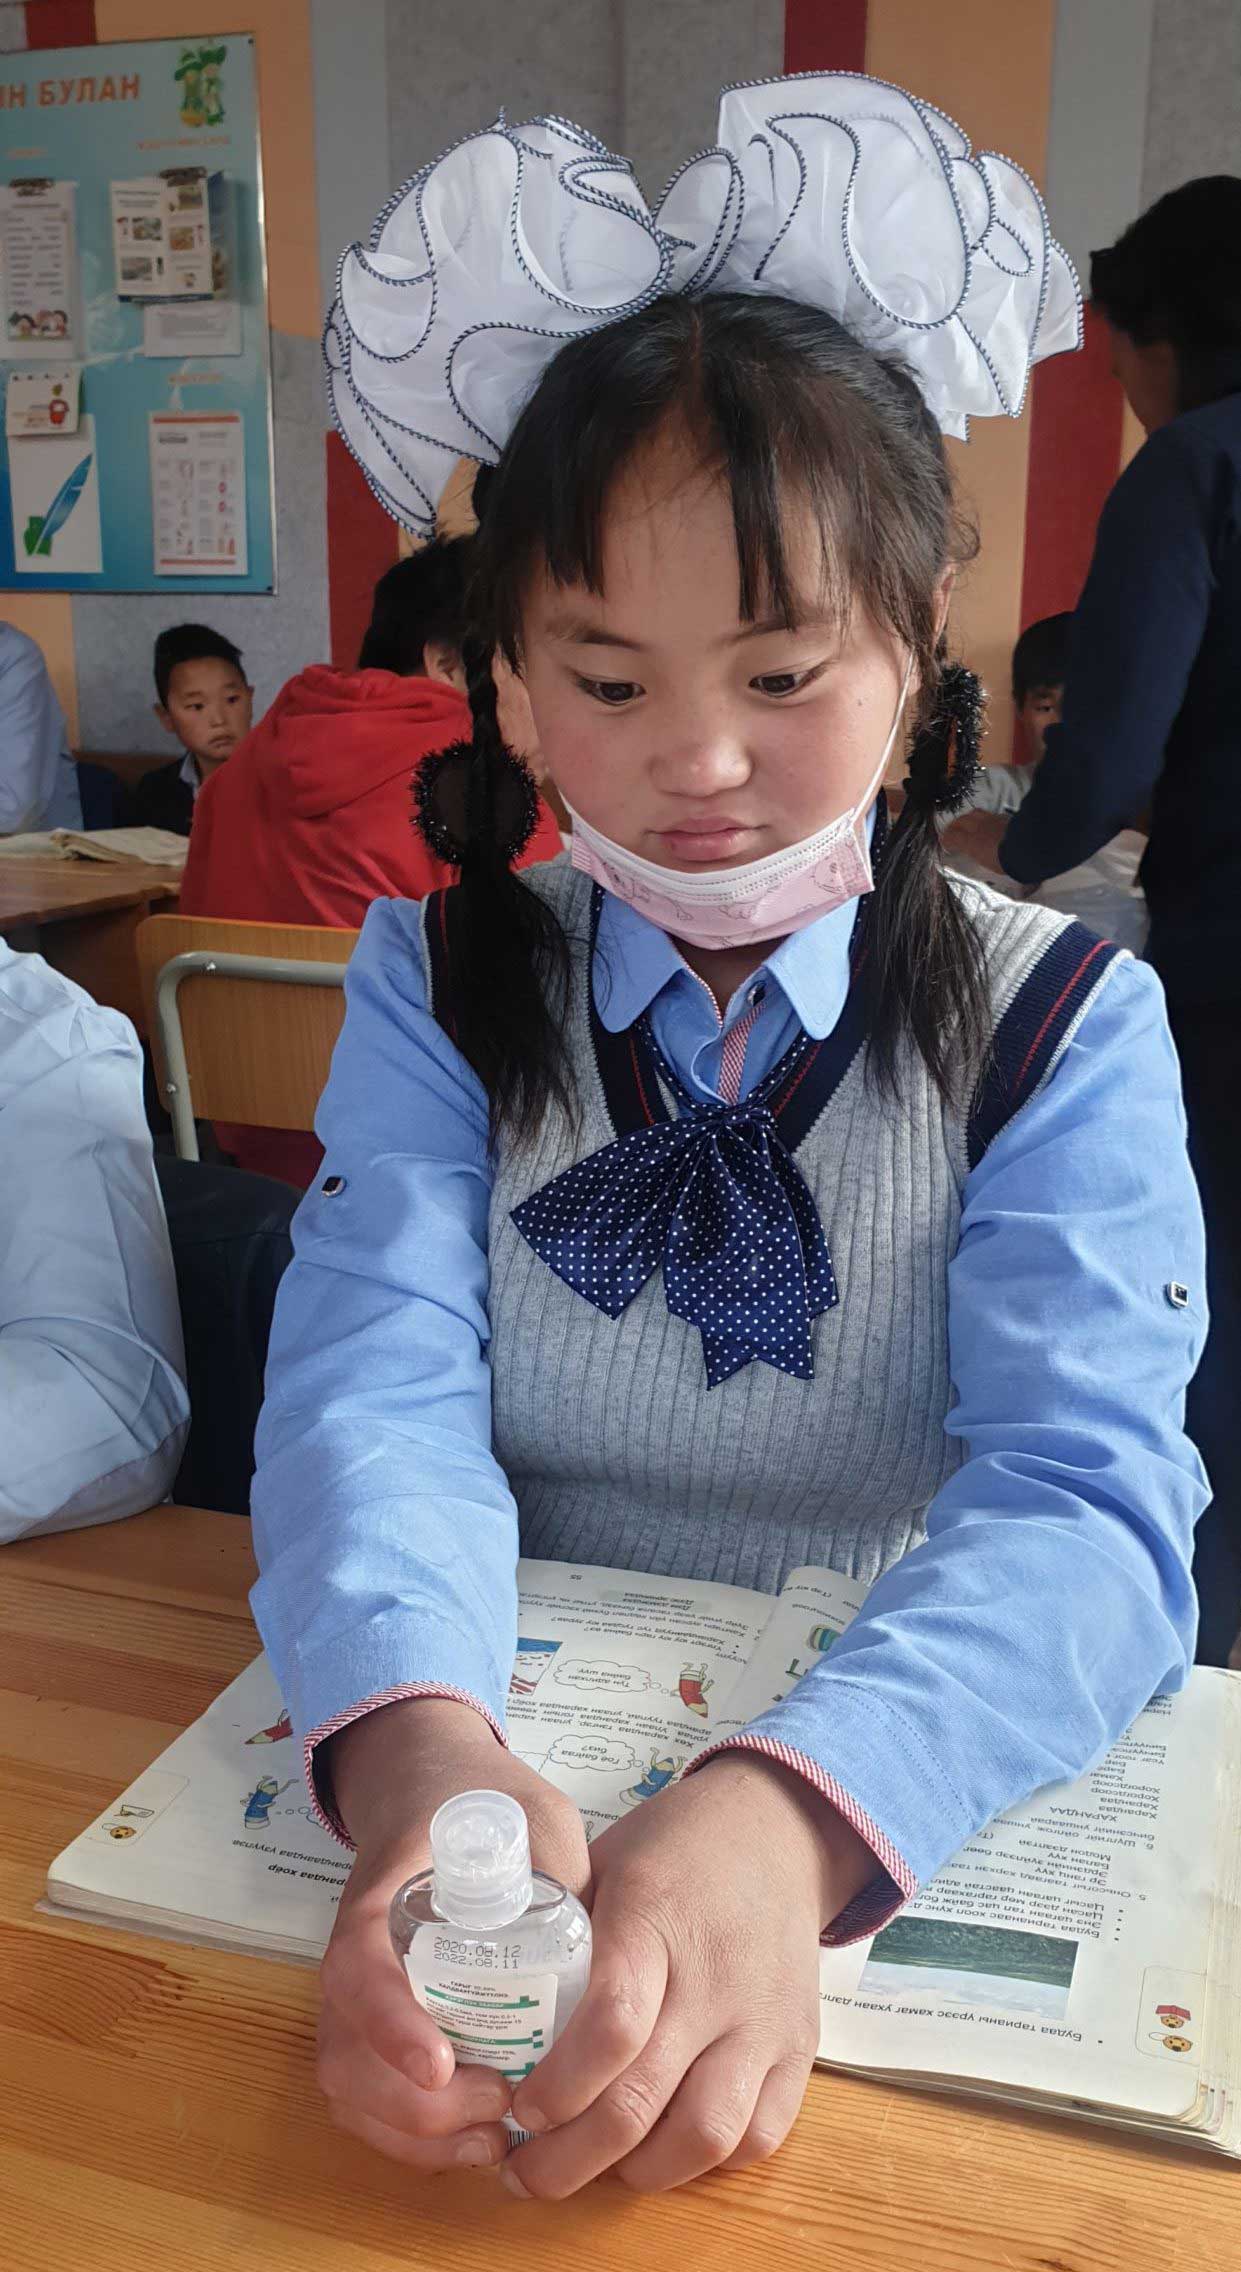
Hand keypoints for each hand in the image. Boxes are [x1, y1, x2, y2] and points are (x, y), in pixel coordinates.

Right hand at [316, 1697, 589, 2173]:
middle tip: (502, 2104)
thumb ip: (567, 1874)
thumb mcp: (533, 1815)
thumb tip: (614, 1959)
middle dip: (419, 2108)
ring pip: (351, 2092)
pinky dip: (413, 2141)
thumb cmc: (482, 1802)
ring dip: (417, 2136)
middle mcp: (355, 1958)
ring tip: (495, 2138)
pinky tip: (478, 2139)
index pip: (357, 1969)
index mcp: (383, 1899)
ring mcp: (356, 1999)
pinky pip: (367, 2104)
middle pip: (347, 2057)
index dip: (389, 2024)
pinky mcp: (371, 2029)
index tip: (442, 2064)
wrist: (428, 1784)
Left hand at [504, 1752, 874, 2196]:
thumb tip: (493, 2018)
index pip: (611, 2024)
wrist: (775, 1830)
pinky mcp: (800, 2049)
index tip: (519, 2108)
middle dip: (572, 2159)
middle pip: (645, 2100)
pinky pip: (759, 2137)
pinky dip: (706, 2163)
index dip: (559, 2087)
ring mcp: (764, 2020)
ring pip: (707, 2135)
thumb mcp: (602, 1864)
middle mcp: (715, 1978)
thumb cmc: (672, 1849)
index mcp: (654, 1920)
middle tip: (526, 2174)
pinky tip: (662, 2150)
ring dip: (639, 2173)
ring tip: (596, 2169)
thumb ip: (558, 1935)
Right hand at [941, 809, 1009, 874]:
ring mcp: (992, 820)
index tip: (945, 843)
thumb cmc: (1007, 862)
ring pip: (974, 814)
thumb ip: (980, 859)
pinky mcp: (1004, 816)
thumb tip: (976, 857)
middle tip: (952, 832)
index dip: (946, 839)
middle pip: (960, 821)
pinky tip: (988, 823)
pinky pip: (989, 814)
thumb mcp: (989, 867)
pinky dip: (984, 818)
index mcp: (971, 842)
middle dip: (954, 826)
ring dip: (968, 818)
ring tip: (968, 823)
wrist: (1028, 847)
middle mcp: (978, 827)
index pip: (951, 836)